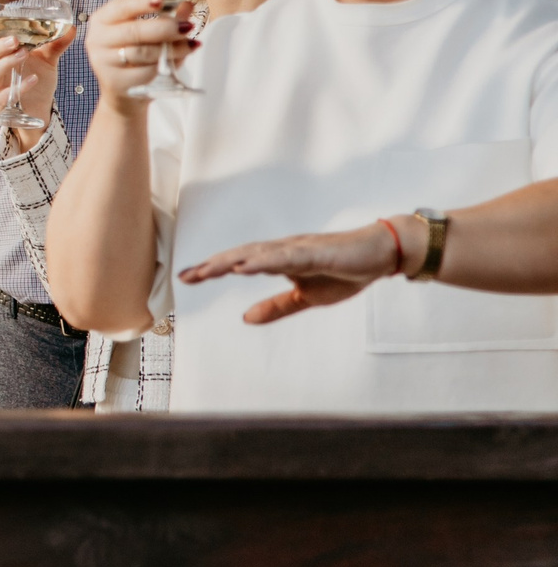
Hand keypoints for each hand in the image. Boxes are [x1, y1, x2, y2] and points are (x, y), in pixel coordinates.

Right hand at [0, 23, 72, 136]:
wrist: (42, 107)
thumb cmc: (38, 79)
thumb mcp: (48, 59)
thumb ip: (56, 44)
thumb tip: (71, 28)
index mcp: (2, 56)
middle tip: (14, 40)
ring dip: (7, 62)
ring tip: (24, 55)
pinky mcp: (2, 104)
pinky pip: (3, 96)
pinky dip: (18, 87)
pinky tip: (33, 79)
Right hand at [82, 0, 191, 110]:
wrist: (124, 90)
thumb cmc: (135, 54)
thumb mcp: (146, 32)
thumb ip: (166, 18)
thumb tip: (188, 4)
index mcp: (102, 20)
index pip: (120, 7)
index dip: (141, 2)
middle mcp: (97, 39)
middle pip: (133, 31)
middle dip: (164, 27)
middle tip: (186, 26)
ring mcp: (103, 62)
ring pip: (142, 52)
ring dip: (171, 48)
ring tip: (190, 44)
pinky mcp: (116, 82)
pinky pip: (146, 71)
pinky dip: (165, 65)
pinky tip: (179, 60)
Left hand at [179, 220, 410, 323]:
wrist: (380, 254)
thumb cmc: (343, 271)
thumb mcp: (305, 296)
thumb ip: (276, 306)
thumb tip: (245, 318)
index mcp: (278, 259)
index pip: (238, 263)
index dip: (212, 269)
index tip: (186, 278)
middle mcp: (282, 249)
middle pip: (240, 256)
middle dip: (212, 265)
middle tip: (185, 276)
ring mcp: (298, 248)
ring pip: (257, 253)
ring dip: (231, 261)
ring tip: (206, 270)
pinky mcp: (316, 251)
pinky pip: (286, 256)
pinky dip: (264, 260)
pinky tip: (246, 266)